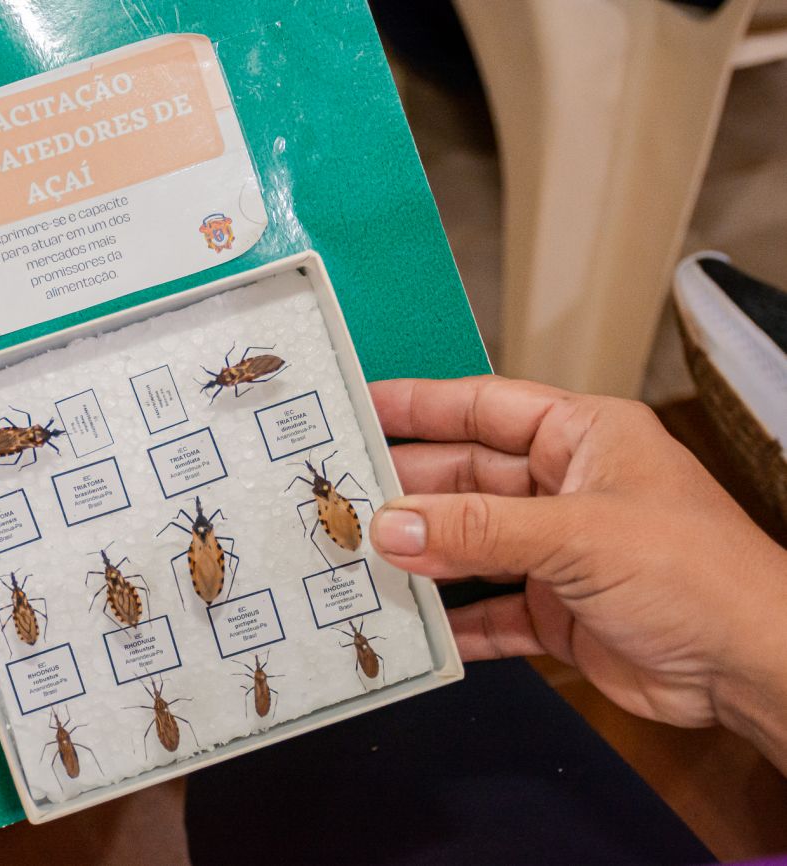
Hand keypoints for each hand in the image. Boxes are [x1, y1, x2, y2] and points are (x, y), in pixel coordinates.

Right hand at [367, 377, 786, 750]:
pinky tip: (411, 627)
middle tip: (339, 497)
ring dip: (421, 557)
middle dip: (406, 490)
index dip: (419, 405)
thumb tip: (392, 526)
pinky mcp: (558, 612)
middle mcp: (565, 488)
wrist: (753, 668)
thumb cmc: (695, 572)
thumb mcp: (578, 534)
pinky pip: (488, 610)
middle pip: (465, 478)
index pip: (484, 408)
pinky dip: (452, 621)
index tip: (358, 406)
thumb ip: (478, 529)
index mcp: (582, 438)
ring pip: (469, 545)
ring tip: (355, 559)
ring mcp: (559, 552)